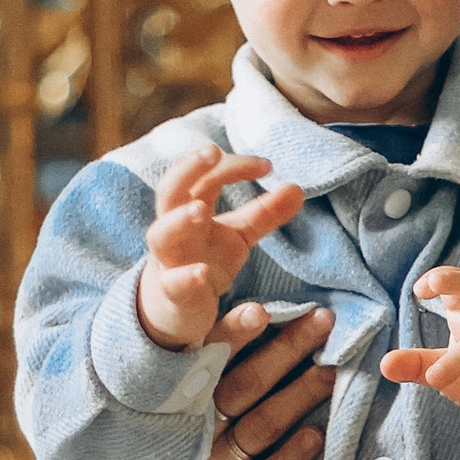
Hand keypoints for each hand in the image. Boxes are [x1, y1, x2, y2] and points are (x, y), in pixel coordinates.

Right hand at [136, 144, 302, 350]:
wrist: (178, 308)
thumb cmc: (206, 260)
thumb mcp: (239, 235)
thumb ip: (265, 213)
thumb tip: (297, 188)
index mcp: (191, 208)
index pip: (206, 176)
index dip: (234, 166)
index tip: (268, 165)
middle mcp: (174, 228)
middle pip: (170, 190)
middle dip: (188, 169)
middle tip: (211, 151)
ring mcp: (170, 259)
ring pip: (161, 234)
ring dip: (179, 219)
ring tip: (200, 210)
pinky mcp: (173, 292)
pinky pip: (174, 283)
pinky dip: (187, 278)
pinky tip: (202, 273)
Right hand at [138, 301, 332, 459]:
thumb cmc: (198, 432)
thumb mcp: (192, 395)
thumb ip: (218, 359)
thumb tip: (268, 307)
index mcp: (177, 395)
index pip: (204, 357)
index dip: (232, 333)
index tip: (263, 309)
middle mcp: (189, 431)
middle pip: (241, 386)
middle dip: (284, 352)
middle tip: (322, 323)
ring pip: (257, 429)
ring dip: (298, 397)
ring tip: (331, 372)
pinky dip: (290, 458)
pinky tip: (316, 436)